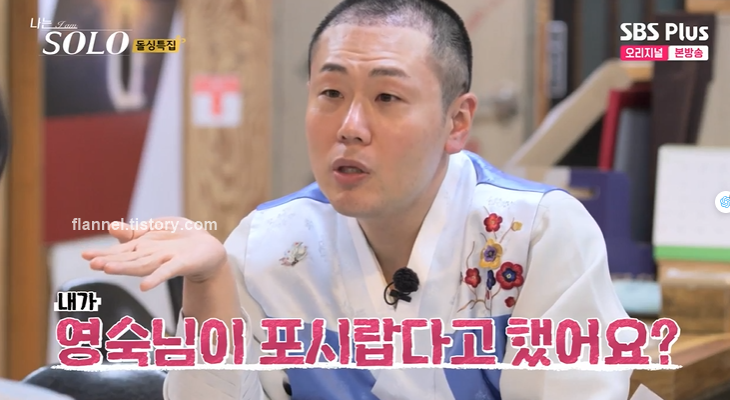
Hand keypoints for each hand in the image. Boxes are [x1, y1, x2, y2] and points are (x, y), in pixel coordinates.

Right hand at [81, 217, 226, 290]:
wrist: (207, 248)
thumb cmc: (179, 238)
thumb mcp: (155, 228)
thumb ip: (134, 231)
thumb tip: (110, 227)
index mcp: (142, 248)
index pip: (119, 251)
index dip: (103, 253)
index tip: (84, 255)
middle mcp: (150, 257)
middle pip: (128, 259)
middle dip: (110, 261)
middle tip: (92, 263)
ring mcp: (164, 261)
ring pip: (142, 265)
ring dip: (125, 268)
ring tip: (107, 269)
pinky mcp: (180, 264)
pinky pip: (167, 272)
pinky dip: (156, 278)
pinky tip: (144, 286)